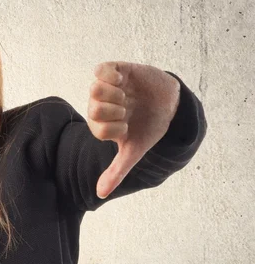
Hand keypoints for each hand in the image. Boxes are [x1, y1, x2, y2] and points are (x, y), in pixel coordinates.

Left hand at [87, 61, 180, 198]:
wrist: (169, 105)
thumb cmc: (148, 129)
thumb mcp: (133, 152)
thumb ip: (116, 171)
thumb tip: (100, 195)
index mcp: (98, 125)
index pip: (97, 128)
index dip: (116, 127)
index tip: (127, 126)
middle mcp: (98, 106)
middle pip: (93, 108)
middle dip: (116, 111)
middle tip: (128, 110)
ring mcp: (105, 88)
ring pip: (95, 88)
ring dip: (116, 94)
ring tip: (127, 95)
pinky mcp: (114, 71)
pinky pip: (101, 69)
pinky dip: (113, 76)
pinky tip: (124, 81)